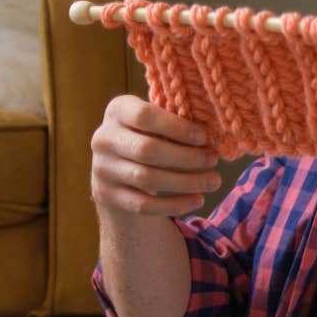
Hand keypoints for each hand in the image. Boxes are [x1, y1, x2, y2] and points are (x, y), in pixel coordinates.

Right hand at [89, 94, 225, 219]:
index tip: (204, 137)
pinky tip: (198, 200)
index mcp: (117, 111)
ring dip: (186, 182)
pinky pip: (145, 205)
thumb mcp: (155, 124)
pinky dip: (175, 204)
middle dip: (186, 157)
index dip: (176, 127)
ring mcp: (103, 169)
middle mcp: (103, 139)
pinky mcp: (108, 196)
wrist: (116, 172)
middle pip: (147, 150)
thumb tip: (211, 137)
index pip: (144, 116)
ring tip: (213, 181)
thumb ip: (175, 123)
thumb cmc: (147, 138)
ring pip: (147, 179)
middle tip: (213, 160)